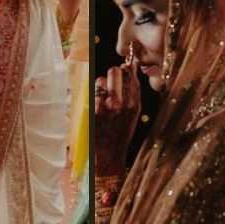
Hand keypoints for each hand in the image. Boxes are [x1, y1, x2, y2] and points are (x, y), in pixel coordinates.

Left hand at [94, 54, 140, 175]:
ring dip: (101, 85)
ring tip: (102, 98)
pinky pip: (90, 92)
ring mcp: (104, 106)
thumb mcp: (134, 115)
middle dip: (113, 73)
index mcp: (133, 104)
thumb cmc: (120, 133)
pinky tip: (95, 105)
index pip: (130, 75)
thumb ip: (133, 92)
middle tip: (111, 81)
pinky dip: (92, 95)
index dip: (126, 70)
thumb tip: (130, 70)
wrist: (108, 154)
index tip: (124, 69)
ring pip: (100, 80)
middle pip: (114, 71)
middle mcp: (120, 103)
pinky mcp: (91, 110)